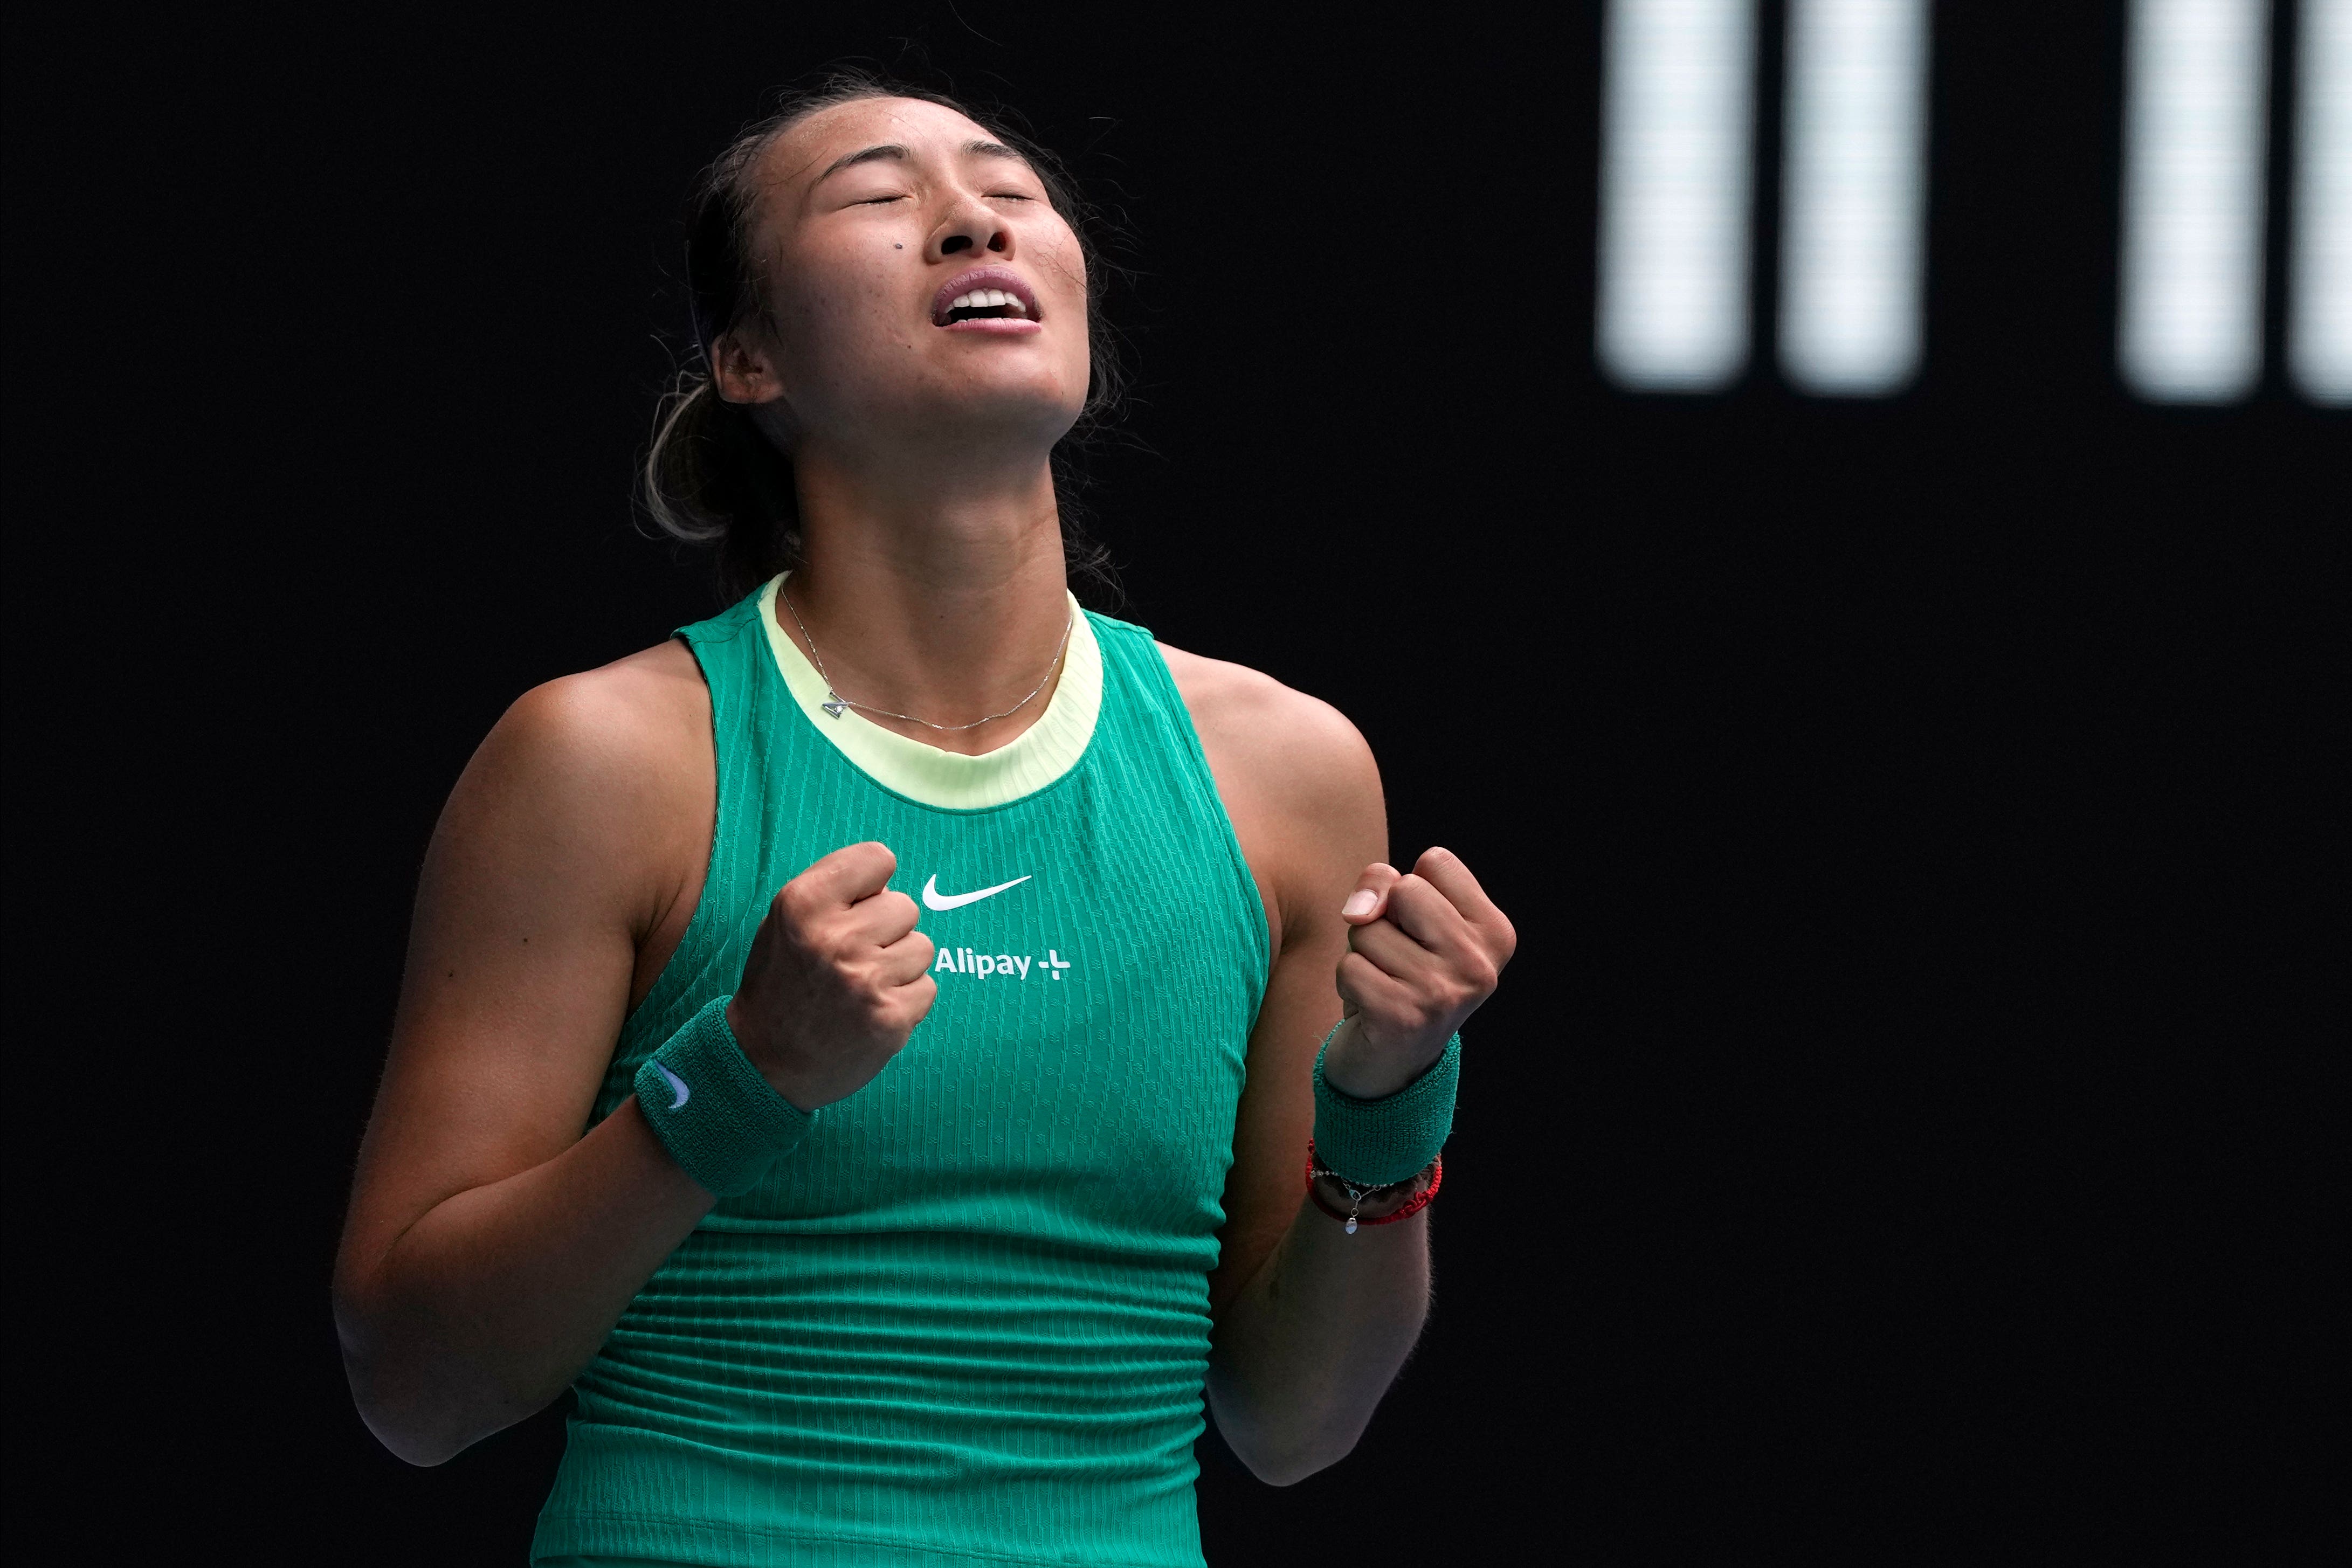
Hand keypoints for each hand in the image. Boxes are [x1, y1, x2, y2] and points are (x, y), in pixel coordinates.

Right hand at [726, 842, 936, 1110]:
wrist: (764, 1063)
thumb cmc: (781, 983)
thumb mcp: (785, 922)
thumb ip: (835, 893)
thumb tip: (889, 883)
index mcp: (803, 903)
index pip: (877, 858)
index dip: (871, 883)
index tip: (856, 905)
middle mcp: (835, 938)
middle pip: (905, 906)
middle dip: (886, 929)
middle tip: (852, 957)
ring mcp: (866, 980)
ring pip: (922, 946)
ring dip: (899, 965)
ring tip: (862, 985)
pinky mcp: (890, 1018)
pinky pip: (927, 987)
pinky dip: (907, 1000)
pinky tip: (872, 1010)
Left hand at [1322, 847, 1514, 1099]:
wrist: (1392, 1063)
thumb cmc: (1398, 974)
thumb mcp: (1404, 916)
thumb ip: (1384, 882)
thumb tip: (1358, 911)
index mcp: (1495, 932)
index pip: (1436, 861)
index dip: (1410, 891)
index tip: (1420, 933)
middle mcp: (1479, 964)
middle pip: (1404, 889)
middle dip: (1384, 920)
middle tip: (1398, 961)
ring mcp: (1444, 993)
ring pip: (1368, 928)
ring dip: (1363, 954)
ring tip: (1385, 984)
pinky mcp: (1403, 1017)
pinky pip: (1349, 966)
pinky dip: (1348, 984)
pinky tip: (1371, 1008)